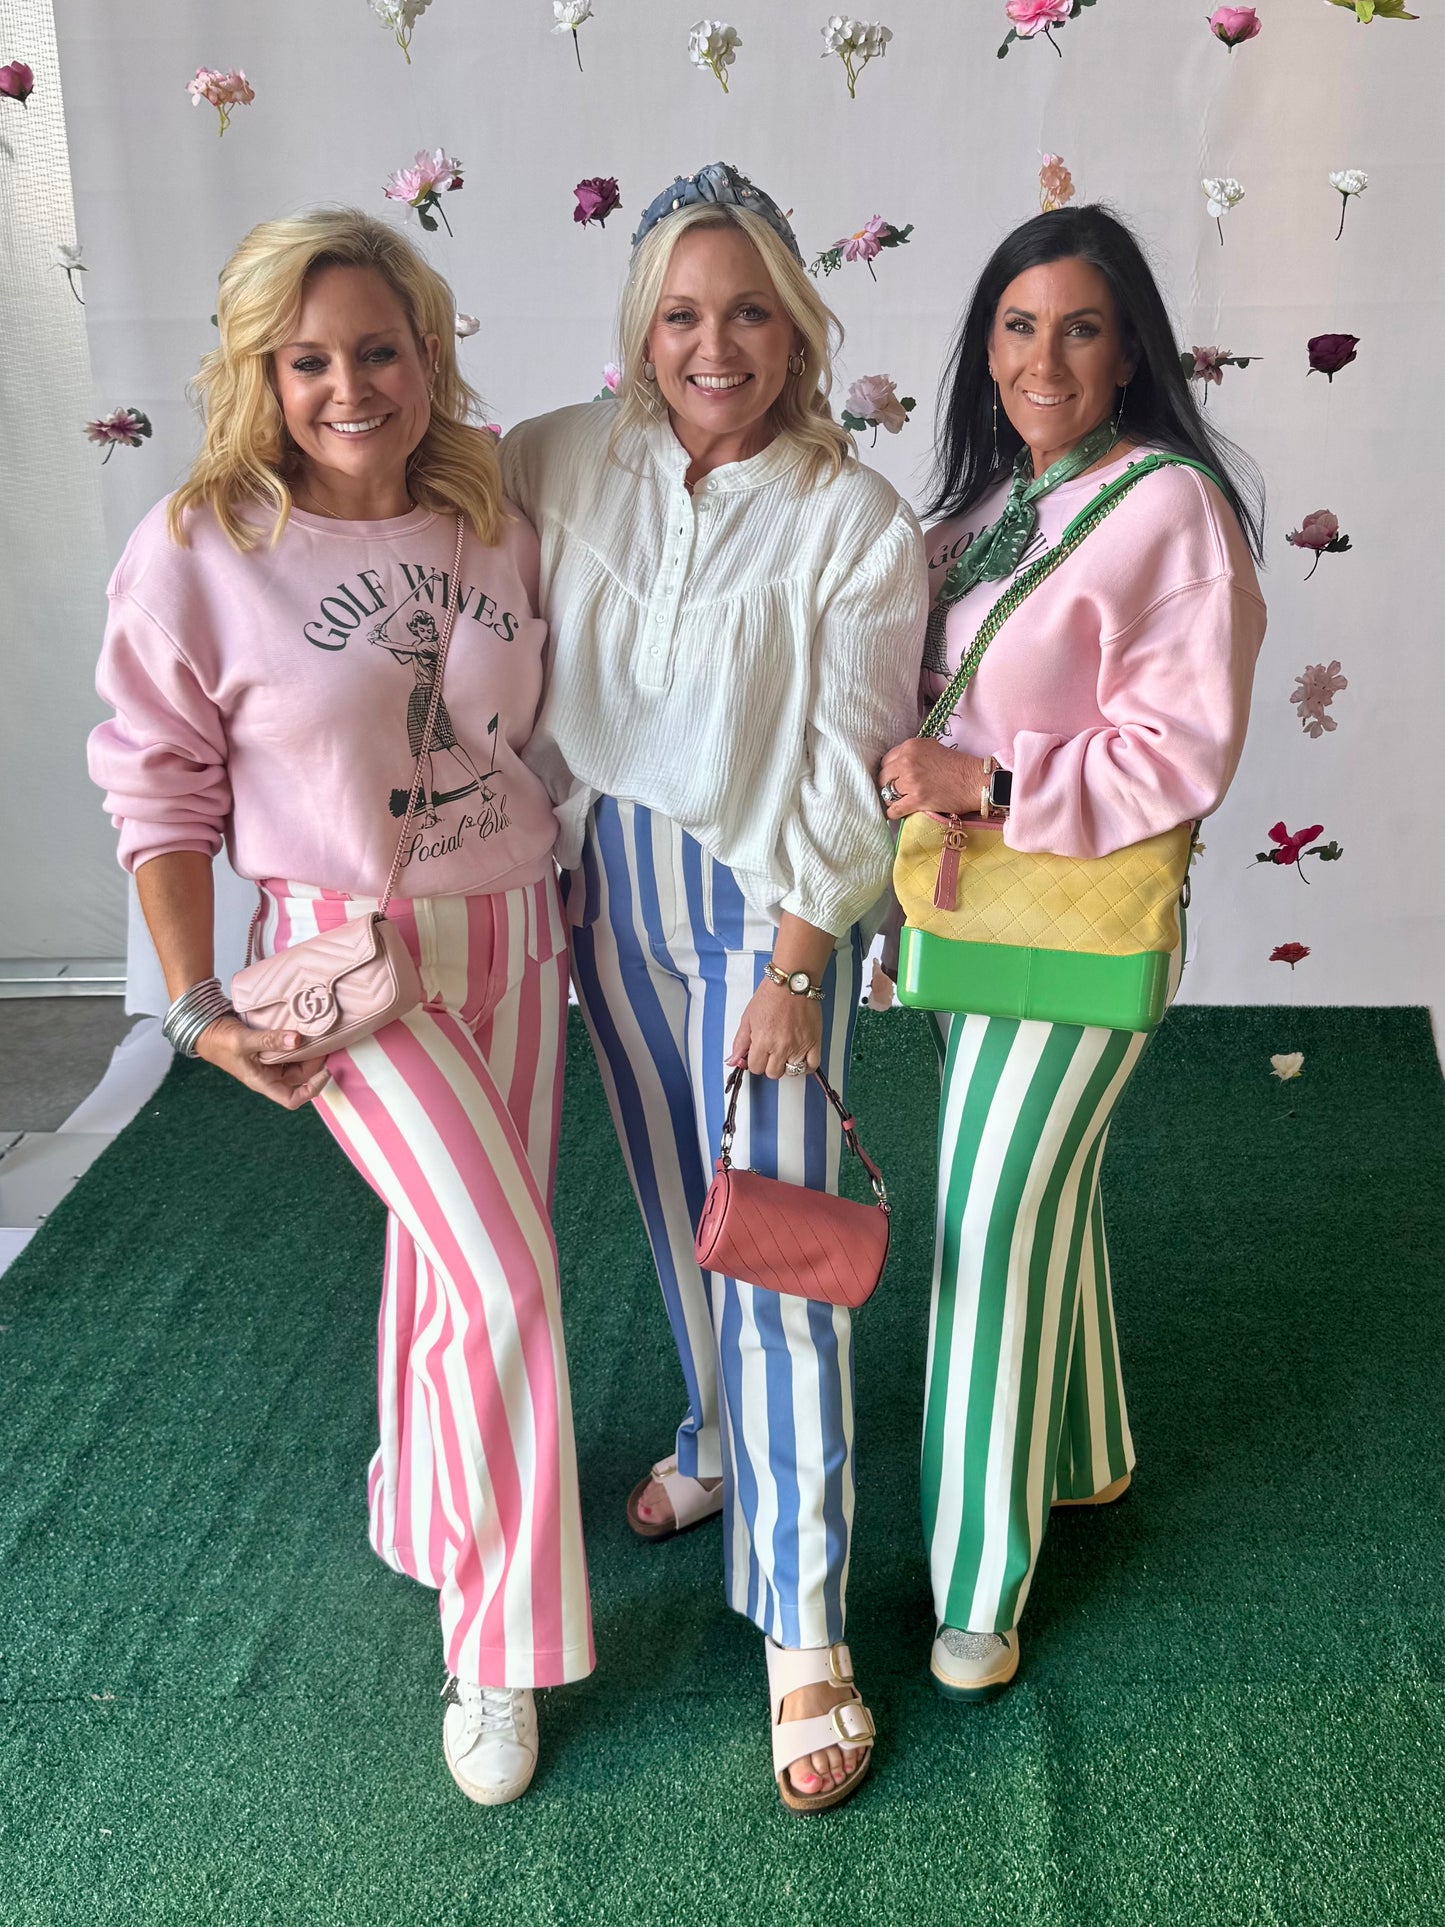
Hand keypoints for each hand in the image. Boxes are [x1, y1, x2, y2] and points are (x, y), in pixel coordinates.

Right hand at [194, 1014, 330, 1108]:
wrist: (206, 1027)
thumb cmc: (219, 1041)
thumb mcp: (243, 1041)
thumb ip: (269, 1040)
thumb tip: (297, 1040)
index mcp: (263, 1082)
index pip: (293, 1099)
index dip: (313, 1089)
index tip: (325, 1071)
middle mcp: (270, 1075)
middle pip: (301, 1076)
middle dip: (314, 1062)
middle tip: (323, 1041)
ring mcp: (271, 1062)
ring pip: (298, 1061)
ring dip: (309, 1050)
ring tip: (317, 1033)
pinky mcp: (271, 1049)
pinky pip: (291, 1049)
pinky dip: (299, 1041)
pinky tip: (305, 1028)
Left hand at [728, 981, 822, 1079]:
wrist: (792, 982)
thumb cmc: (771, 996)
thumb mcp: (748, 1018)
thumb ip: (740, 1042)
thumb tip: (733, 1060)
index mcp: (762, 1041)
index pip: (756, 1068)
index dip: (755, 1062)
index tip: (758, 1055)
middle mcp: (781, 1046)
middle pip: (773, 1073)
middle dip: (769, 1065)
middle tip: (771, 1052)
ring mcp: (799, 1046)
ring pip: (792, 1072)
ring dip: (787, 1065)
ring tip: (786, 1053)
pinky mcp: (814, 1042)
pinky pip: (812, 1065)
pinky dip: (806, 1066)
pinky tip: (800, 1059)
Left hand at [878, 738, 984, 822]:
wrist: (975, 781)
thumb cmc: (958, 765)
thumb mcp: (932, 747)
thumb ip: (913, 753)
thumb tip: (898, 763)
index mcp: (911, 746)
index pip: (886, 761)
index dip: (890, 771)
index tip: (894, 778)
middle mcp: (908, 761)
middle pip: (884, 777)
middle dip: (888, 785)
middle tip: (896, 791)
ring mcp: (911, 781)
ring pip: (887, 794)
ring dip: (892, 799)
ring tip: (898, 802)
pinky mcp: (917, 799)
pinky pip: (894, 809)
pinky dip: (893, 813)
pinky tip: (897, 813)